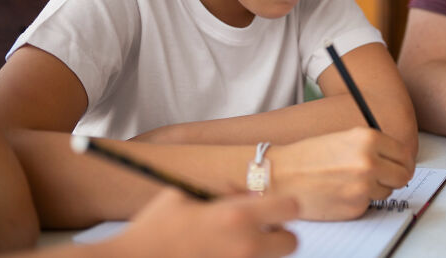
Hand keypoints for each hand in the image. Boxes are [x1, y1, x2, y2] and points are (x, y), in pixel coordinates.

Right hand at [110, 189, 297, 257]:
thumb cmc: (153, 227)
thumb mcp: (183, 195)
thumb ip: (219, 194)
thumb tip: (242, 196)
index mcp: (236, 215)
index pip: (291, 206)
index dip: (283, 205)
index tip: (268, 207)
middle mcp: (245, 245)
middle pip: (292, 242)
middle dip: (279, 235)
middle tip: (257, 231)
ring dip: (260, 253)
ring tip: (231, 246)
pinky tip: (217, 256)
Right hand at [271, 127, 415, 219]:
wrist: (281, 175)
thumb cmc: (308, 155)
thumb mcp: (344, 138)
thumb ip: (372, 146)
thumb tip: (397, 160)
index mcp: (368, 138)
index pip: (405, 154)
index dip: (402, 161)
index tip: (398, 165)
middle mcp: (369, 162)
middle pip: (403, 176)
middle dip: (394, 177)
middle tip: (382, 177)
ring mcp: (363, 187)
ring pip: (387, 192)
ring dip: (375, 189)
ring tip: (350, 181)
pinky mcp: (355, 207)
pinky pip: (368, 205)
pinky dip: (358, 201)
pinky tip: (340, 192)